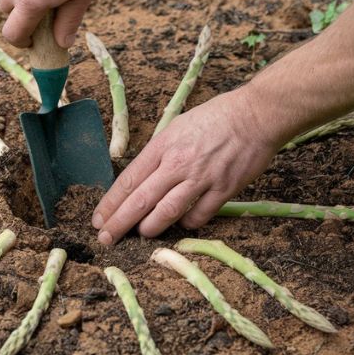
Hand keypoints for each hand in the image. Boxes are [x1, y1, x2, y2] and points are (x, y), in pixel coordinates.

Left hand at [92, 88, 278, 243]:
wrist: (254, 115)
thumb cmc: (215, 117)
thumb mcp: (177, 126)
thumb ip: (160, 152)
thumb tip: (143, 176)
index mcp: (163, 145)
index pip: (129, 179)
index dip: (111, 202)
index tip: (99, 218)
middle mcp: (178, 163)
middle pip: (141, 199)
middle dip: (119, 223)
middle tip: (105, 239)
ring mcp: (201, 178)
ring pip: (167, 212)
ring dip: (150, 228)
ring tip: (141, 234)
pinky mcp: (224, 189)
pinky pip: (199, 216)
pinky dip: (187, 223)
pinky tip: (183, 224)